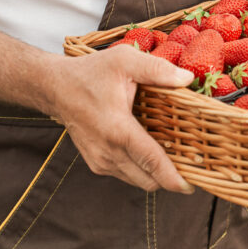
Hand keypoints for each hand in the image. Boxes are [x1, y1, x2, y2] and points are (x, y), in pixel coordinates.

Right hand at [47, 45, 195, 194]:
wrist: (55, 87)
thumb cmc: (90, 73)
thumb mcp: (125, 61)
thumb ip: (158, 69)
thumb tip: (187, 79)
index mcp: (118, 130)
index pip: (151, 162)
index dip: (173, 178)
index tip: (191, 187)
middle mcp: (108, 152)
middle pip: (148, 180)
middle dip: (171, 178)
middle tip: (192, 165)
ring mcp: (100, 161)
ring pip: (138, 181)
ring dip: (157, 175)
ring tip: (175, 158)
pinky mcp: (97, 163)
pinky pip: (127, 175)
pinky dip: (143, 170)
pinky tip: (152, 152)